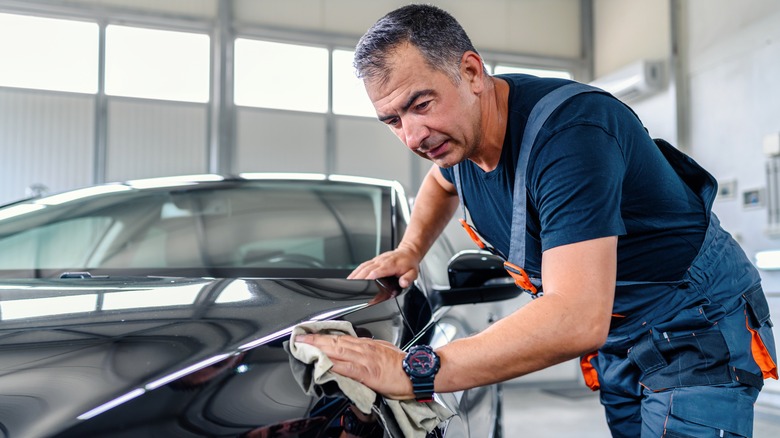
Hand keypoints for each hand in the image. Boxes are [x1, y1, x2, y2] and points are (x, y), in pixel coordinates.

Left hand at [294, 333, 413, 399]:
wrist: (416, 371)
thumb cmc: (402, 365)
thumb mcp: (384, 351)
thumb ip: (369, 350)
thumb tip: (357, 350)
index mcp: (367, 344)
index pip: (341, 337)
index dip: (324, 336)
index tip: (311, 334)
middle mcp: (363, 349)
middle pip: (335, 341)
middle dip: (315, 340)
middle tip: (299, 338)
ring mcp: (364, 360)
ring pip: (337, 351)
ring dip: (319, 349)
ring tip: (304, 347)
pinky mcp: (367, 372)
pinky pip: (346, 368)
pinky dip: (333, 365)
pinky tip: (322, 364)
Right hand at [348, 246, 420, 287]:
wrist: (408, 252)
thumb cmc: (409, 263)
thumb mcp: (413, 272)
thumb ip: (408, 278)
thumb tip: (403, 283)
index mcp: (390, 265)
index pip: (377, 271)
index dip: (369, 278)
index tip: (362, 284)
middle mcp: (381, 261)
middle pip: (366, 269)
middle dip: (357, 278)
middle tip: (350, 287)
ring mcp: (377, 260)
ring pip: (363, 267)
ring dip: (355, 275)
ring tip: (347, 283)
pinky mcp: (375, 260)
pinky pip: (363, 265)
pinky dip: (356, 271)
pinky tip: (352, 276)